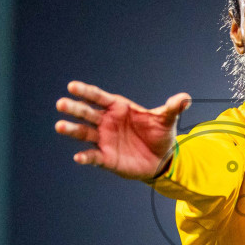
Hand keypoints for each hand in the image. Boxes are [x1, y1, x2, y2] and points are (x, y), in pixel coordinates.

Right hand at [55, 81, 192, 179]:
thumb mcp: (167, 120)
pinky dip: (85, 156)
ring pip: (84, 133)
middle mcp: (106, 122)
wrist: (161, 159)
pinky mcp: (106, 157)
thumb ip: (173, 108)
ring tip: (59, 126)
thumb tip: (185, 98)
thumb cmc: (159, 134)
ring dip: (71, 130)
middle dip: (74, 108)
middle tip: (61, 104)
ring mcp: (104, 139)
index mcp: (117, 107)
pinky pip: (92, 156)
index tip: (72, 86)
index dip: (85, 92)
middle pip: (86, 113)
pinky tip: (78, 157)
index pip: (98, 97)